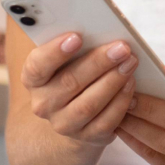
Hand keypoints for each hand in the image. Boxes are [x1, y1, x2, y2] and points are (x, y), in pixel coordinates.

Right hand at [21, 33, 139, 146]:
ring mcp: (64, 124)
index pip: (38, 65)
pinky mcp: (87, 137)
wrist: (73, 116)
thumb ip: (75, 45)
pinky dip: (121, 101)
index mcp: (33, 79)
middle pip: (70, 82)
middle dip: (99, 62)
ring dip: (113, 81)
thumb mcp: (66, 60)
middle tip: (122, 47)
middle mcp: (43, 104)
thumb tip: (99, 27)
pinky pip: (106, 121)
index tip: (77, 36)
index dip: (55, 51)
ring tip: (131, 63)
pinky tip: (131, 84)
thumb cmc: (73, 74)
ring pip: (89, 104)